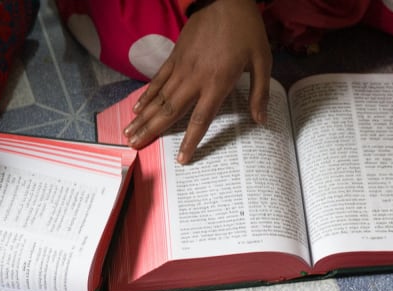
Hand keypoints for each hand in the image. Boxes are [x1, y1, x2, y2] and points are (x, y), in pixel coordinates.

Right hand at [123, 0, 270, 162]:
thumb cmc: (247, 30)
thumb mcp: (263, 60)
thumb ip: (260, 93)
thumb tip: (261, 120)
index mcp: (217, 83)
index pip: (200, 119)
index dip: (190, 141)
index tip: (181, 159)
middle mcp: (194, 78)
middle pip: (169, 111)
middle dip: (151, 131)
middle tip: (134, 147)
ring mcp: (181, 67)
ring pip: (159, 97)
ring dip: (143, 117)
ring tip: (129, 134)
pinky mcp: (174, 56)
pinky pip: (158, 80)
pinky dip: (147, 95)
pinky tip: (137, 108)